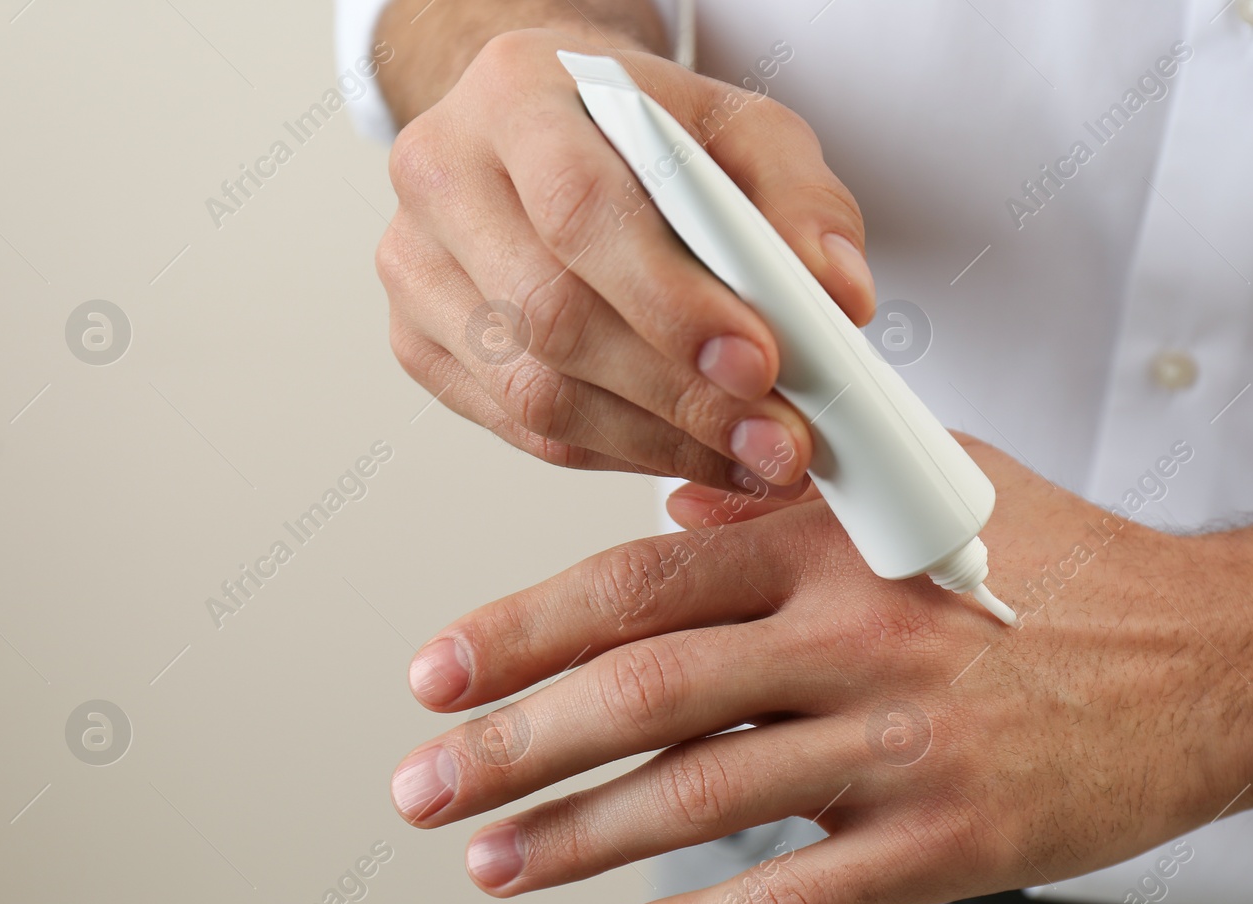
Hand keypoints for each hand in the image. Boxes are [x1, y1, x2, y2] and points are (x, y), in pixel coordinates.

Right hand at [376, 27, 875, 491]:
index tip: (759, 362)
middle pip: (551, 316)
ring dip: (657, 443)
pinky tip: (691, 455)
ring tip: (752, 459)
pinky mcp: (419, 343)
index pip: (580, 209)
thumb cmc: (643, 132)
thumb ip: (800, 203)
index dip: (670, 300)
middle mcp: (442, 176)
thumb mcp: (742, 131)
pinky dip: (618, 454)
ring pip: (531, 392)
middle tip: (777, 439)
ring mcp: (416, 268)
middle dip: (681, 395)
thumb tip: (837, 299)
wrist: (548, 133)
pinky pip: (521, 430)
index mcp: (516, 94)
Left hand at [388, 435, 1252, 903]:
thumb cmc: (1069, 569)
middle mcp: (854, 640)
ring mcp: (902, 746)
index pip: (638, 584)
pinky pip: (796, 894)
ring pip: (701, 799)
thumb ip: (790, 506)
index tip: (437, 673)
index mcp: (832, 547)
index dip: (522, 631)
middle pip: (644, 694)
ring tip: (489, 865)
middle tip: (421, 785)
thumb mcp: (931, 492)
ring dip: (578, 840)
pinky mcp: (950, 842)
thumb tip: (668, 520)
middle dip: (513, 745)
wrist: (1218, 659)